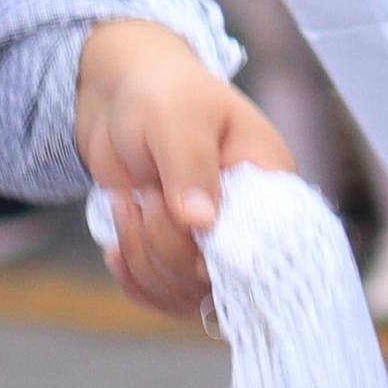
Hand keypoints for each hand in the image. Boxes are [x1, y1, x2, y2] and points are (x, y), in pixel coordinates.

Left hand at [75, 22, 293, 322]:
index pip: (270, 247)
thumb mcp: (177, 117)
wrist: (122, 94)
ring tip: (129, 206)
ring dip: (144, 259)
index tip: (188, 226)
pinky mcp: (178, 254)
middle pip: (219, 280)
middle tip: (144, 198)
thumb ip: (190, 166)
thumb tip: (200, 221)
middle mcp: (247, 221)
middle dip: (168, 247)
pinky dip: (134, 279)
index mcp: (269, 181)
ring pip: (186, 294)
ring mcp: (210, 242)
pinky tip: (116, 249)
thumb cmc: (162, 91)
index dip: (229, 254)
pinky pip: (163, 295)